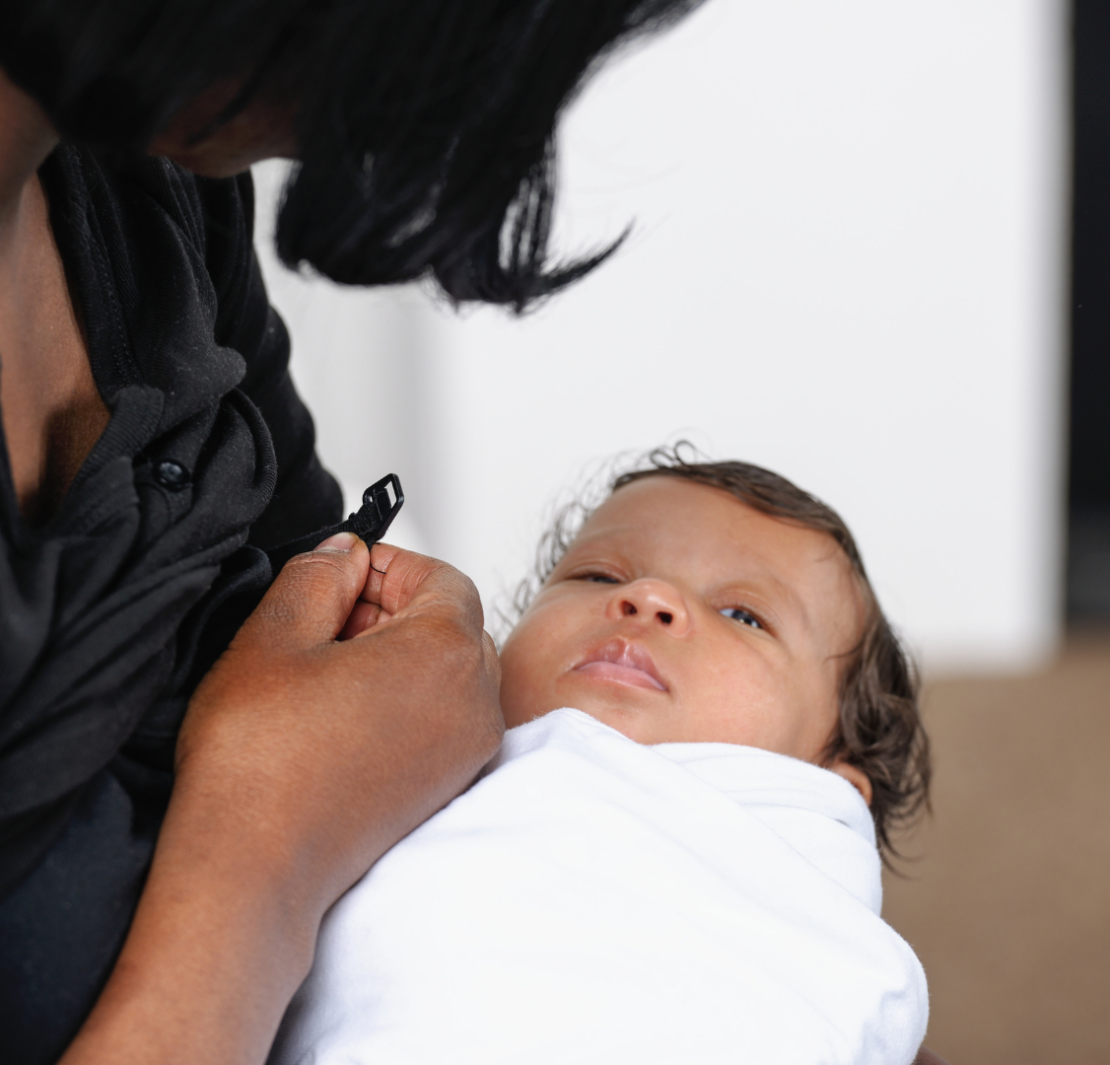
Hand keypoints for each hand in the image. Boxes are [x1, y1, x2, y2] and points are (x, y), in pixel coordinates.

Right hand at [62, 533, 502, 1064]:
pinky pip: (442, 716)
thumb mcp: (273, 634)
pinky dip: (405, 697)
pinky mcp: (448, 783)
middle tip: (328, 616)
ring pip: (448, 670)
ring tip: (329, 666)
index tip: (342, 574)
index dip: (388, 565)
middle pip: (451, 622)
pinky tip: (343, 709)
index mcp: (447, 653)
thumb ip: (318, 574)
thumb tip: (344, 554)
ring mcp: (467, 749)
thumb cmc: (260, 763)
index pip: (441, 577)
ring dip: (397, 652)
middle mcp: (475, 701)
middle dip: (392, 607)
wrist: (255, 869)